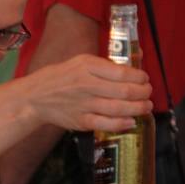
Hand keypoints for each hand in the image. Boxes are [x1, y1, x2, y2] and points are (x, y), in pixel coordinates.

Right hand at [21, 53, 151, 132]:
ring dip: (138, 108)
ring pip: (119, 108)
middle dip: (143, 93)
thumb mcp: (80, 61)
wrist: (36, 97)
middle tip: (148, 93)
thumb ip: (105, 64)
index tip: (145, 78)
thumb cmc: (61, 77)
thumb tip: (135, 59)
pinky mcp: (81, 121)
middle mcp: (86, 84)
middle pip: (124, 91)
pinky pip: (107, 124)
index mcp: (87, 65)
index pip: (121, 72)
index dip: (139, 77)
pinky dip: (122, 123)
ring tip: (146, 106)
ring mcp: (84, 104)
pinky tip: (131, 121)